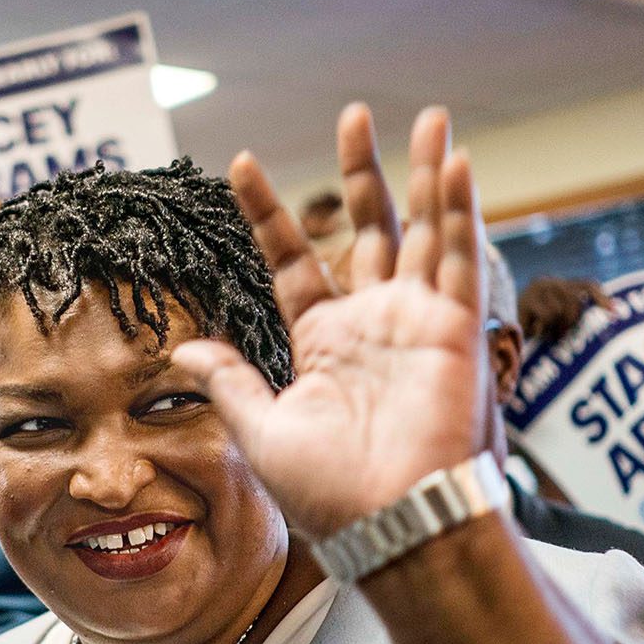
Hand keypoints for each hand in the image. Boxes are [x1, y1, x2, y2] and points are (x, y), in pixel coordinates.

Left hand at [172, 104, 495, 541]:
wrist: (391, 529)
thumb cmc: (328, 497)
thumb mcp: (261, 433)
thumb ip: (229, 381)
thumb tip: (183, 344)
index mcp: (324, 344)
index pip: (293, 261)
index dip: (269, 213)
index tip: (241, 164)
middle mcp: (374, 325)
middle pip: (370, 229)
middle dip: (362, 172)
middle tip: (352, 115)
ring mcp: (417, 323)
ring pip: (424, 230)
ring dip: (425, 172)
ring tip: (426, 115)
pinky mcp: (456, 332)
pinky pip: (460, 260)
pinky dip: (460, 211)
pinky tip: (455, 162)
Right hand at [520, 276, 613, 347]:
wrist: (500, 338)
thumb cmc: (534, 335)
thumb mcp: (558, 324)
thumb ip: (576, 316)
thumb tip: (612, 315)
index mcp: (560, 285)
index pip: (588, 285)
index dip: (602, 298)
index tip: (615, 314)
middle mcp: (549, 281)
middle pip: (576, 299)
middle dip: (573, 322)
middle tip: (562, 335)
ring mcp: (536, 288)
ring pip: (563, 309)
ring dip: (556, 329)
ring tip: (546, 335)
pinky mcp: (526, 299)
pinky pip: (549, 315)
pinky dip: (545, 329)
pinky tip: (534, 333)